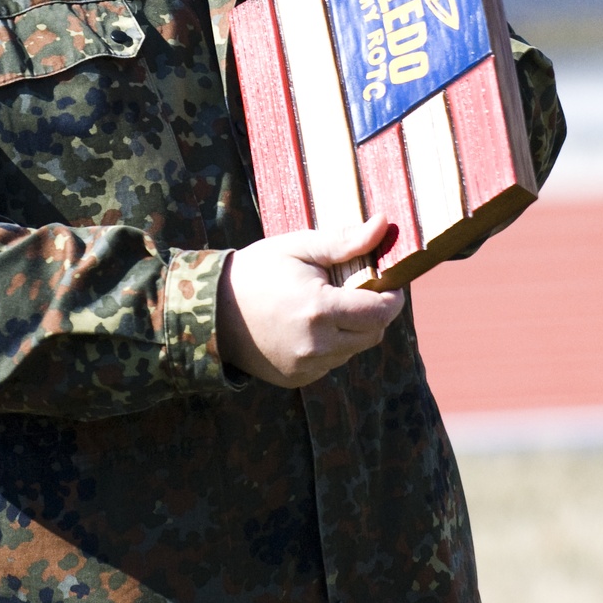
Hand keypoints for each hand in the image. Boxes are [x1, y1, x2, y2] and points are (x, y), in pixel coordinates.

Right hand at [216, 215, 404, 387]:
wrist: (210, 309)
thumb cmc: (257, 270)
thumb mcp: (298, 247)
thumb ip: (343, 241)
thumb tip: (383, 224)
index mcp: (319, 309)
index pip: (381, 312)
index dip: (392, 297)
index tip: (389, 283)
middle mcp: (316, 345)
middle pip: (372, 334)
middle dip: (373, 312)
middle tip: (355, 290)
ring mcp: (306, 367)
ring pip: (352, 350)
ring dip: (351, 329)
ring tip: (323, 305)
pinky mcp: (296, 379)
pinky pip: (330, 363)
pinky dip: (329, 345)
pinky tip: (305, 325)